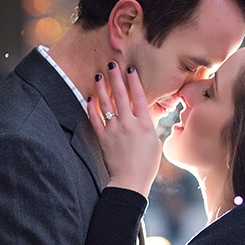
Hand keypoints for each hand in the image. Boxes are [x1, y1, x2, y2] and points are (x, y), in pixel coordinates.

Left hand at [87, 62, 160, 196]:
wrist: (131, 180)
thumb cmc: (147, 164)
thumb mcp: (155, 142)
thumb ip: (148, 126)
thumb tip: (143, 115)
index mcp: (145, 125)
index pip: (139, 97)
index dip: (134, 82)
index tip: (130, 70)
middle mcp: (129, 124)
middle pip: (121, 96)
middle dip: (116, 78)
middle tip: (112, 64)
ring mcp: (114, 130)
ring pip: (106, 104)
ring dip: (102, 88)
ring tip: (98, 76)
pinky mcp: (103, 138)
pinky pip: (95, 119)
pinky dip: (91, 107)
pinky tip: (89, 97)